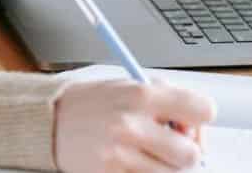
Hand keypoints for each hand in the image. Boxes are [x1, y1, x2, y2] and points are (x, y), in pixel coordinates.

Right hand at [52, 77, 213, 171]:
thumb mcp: (128, 86)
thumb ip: (164, 99)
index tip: (191, 124)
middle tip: (169, 146)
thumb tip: (196, 127)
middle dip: (184, 152)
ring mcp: (120, 154)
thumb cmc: (92, 103)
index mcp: (142, 95)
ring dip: (163, 167)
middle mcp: (132, 124)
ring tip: (144, 153)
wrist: (48, 121)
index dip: (200, 120)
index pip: (202, 111)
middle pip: (191, 154)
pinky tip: (130, 163)